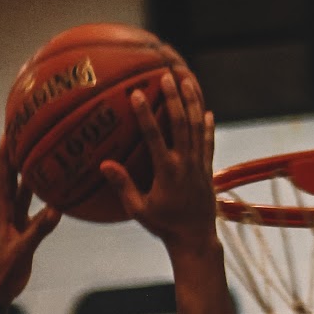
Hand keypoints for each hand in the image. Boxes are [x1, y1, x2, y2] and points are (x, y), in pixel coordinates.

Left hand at [0, 142, 60, 306]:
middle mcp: (6, 209)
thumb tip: (56, 210)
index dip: (6, 151)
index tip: (10, 127)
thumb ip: (38, 231)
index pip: (3, 174)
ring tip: (43, 148)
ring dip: (32, 170)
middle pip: (13, 174)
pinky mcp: (22, 228)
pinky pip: (34, 206)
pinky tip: (55, 185)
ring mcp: (14, 218)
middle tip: (27, 128)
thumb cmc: (2, 272)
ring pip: (25, 189)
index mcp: (1, 210)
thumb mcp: (21, 250)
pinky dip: (44, 195)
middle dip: (18, 152)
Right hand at [100, 71, 216, 253]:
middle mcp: (185, 163)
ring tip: (188, 81)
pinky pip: (208, 141)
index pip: (155, 136)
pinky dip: (207, 126)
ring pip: (197, 126)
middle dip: (174, 97)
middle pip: (181, 123)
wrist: (195, 238)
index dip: (145, 114)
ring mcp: (199, 164)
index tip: (137, 94)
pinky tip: (206, 111)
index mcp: (167, 171)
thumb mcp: (139, 210)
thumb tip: (104, 165)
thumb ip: (123, 186)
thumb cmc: (163, 226)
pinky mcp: (207, 168)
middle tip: (168, 76)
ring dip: (193, 102)